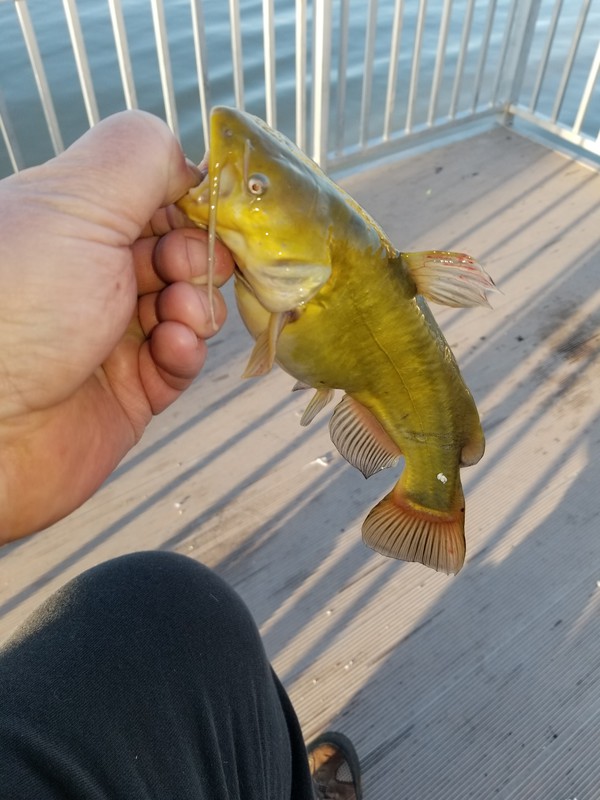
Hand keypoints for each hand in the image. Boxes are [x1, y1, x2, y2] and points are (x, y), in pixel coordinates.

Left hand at [0, 111, 233, 542]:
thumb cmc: (18, 305)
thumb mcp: (76, 203)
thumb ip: (140, 158)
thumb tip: (188, 161)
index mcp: (70, 221)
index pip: (153, 196)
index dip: (189, 201)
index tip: (211, 215)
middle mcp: (91, 274)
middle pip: (179, 252)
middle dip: (196, 257)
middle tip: (184, 270)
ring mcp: (112, 334)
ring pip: (190, 307)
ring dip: (197, 306)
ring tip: (176, 317)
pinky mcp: (133, 389)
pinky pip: (181, 362)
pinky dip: (186, 351)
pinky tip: (172, 349)